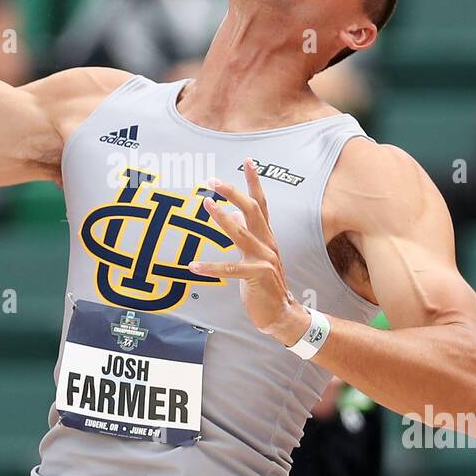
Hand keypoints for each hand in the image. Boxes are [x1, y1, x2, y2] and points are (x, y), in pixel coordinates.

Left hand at [188, 157, 311, 346]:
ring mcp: (264, 259)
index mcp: (267, 236)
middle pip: (252, 210)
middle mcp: (268, 243)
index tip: (247, 161)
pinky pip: (230, 270)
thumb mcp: (255, 256)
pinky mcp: (257, 276)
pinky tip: (193, 266)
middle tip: (212, 181)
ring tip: (206, 204)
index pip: (261, 203)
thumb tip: (232, 214)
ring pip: (242, 233)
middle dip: (233, 193)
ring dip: (223, 218)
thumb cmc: (265, 284)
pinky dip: (211, 267)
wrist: (282, 314)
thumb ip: (246, 235)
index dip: (254, 182)